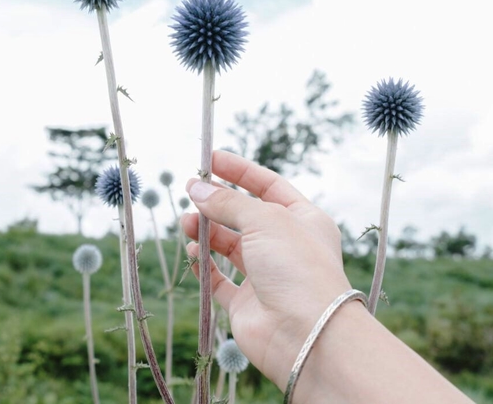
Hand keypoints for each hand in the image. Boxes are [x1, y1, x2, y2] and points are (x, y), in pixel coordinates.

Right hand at [181, 149, 351, 389]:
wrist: (306, 333)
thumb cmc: (297, 268)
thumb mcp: (264, 219)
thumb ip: (227, 202)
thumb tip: (196, 188)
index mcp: (303, 220)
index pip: (268, 186)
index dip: (239, 171)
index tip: (210, 160)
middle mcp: (285, 247)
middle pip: (244, 216)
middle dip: (217, 203)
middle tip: (190, 193)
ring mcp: (265, 276)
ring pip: (228, 246)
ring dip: (205, 231)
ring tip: (186, 223)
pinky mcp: (246, 303)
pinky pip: (217, 279)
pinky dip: (203, 265)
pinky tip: (193, 252)